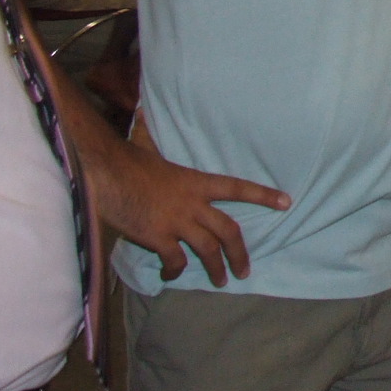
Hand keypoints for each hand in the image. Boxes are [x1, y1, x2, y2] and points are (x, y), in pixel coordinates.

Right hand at [92, 122, 290, 285]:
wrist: (104, 173)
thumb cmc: (125, 160)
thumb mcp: (147, 147)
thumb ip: (152, 135)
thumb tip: (142, 108)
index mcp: (196, 181)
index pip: (238, 187)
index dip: (263, 195)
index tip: (286, 202)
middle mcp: (193, 202)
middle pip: (229, 230)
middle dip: (239, 253)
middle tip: (244, 271)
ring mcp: (177, 221)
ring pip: (208, 249)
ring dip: (216, 268)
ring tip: (221, 282)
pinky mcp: (158, 236)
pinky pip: (176, 260)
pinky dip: (175, 270)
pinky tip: (171, 274)